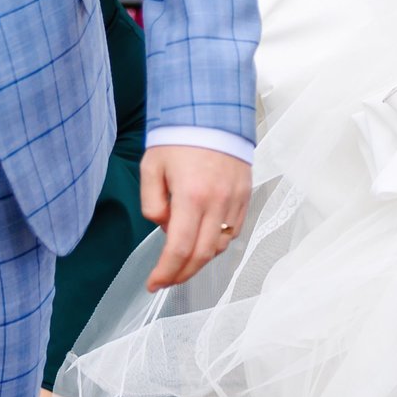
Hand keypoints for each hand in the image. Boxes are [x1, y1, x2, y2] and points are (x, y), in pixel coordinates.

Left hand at [139, 145, 253, 291]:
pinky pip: (233, 231)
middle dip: (182, 274)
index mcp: (191, 196)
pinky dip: (217, 242)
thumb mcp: (151, 167)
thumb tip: (163, 227)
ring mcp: (235, 201)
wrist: (212, 113)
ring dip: (200, 260)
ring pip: (220, 246)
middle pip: (202, 256)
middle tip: (165, 280)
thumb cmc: (179, 138)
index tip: (153, 284)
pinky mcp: (245, 196)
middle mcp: (218, 202)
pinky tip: (202, 240)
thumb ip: (152, 203)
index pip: (179, 248)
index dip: (166, 272)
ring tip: (181, 260)